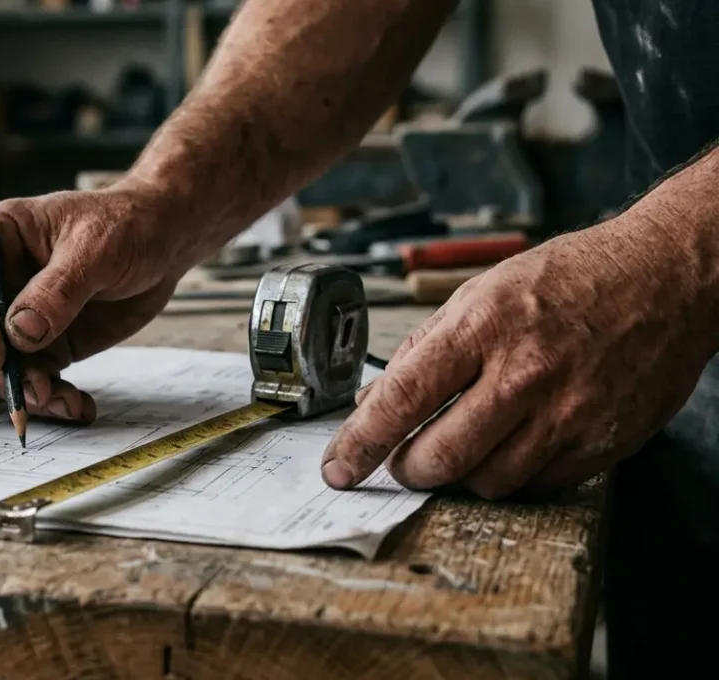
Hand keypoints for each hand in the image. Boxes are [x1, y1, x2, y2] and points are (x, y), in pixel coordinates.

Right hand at [0, 185, 199, 423]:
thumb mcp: (94, 250)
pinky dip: (54, 398)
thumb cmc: (126, 225)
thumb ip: (57, 291)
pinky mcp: (48, 342)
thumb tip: (19, 333)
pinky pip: (37, 377)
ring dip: (27, 391)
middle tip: (33, 391)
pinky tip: (79, 406)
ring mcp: (21, 315)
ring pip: (3, 365)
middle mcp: (0, 280)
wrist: (164, 242)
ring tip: (64, 402)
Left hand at [321, 211, 716, 498]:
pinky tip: (511, 445)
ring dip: (461, 476)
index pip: (401, 400)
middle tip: (403, 462)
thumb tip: (373, 402)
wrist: (667, 277)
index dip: (360, 443)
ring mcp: (568, 412)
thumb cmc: (570, 279)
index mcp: (482, 326)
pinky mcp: (602, 442)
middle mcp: (524, 372)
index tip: (339, 468)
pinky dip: (512, 476)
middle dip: (408, 470)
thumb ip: (424, 349)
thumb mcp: (481, 293)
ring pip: (486, 482)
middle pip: (440, 457)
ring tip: (464, 445)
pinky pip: (537, 485)